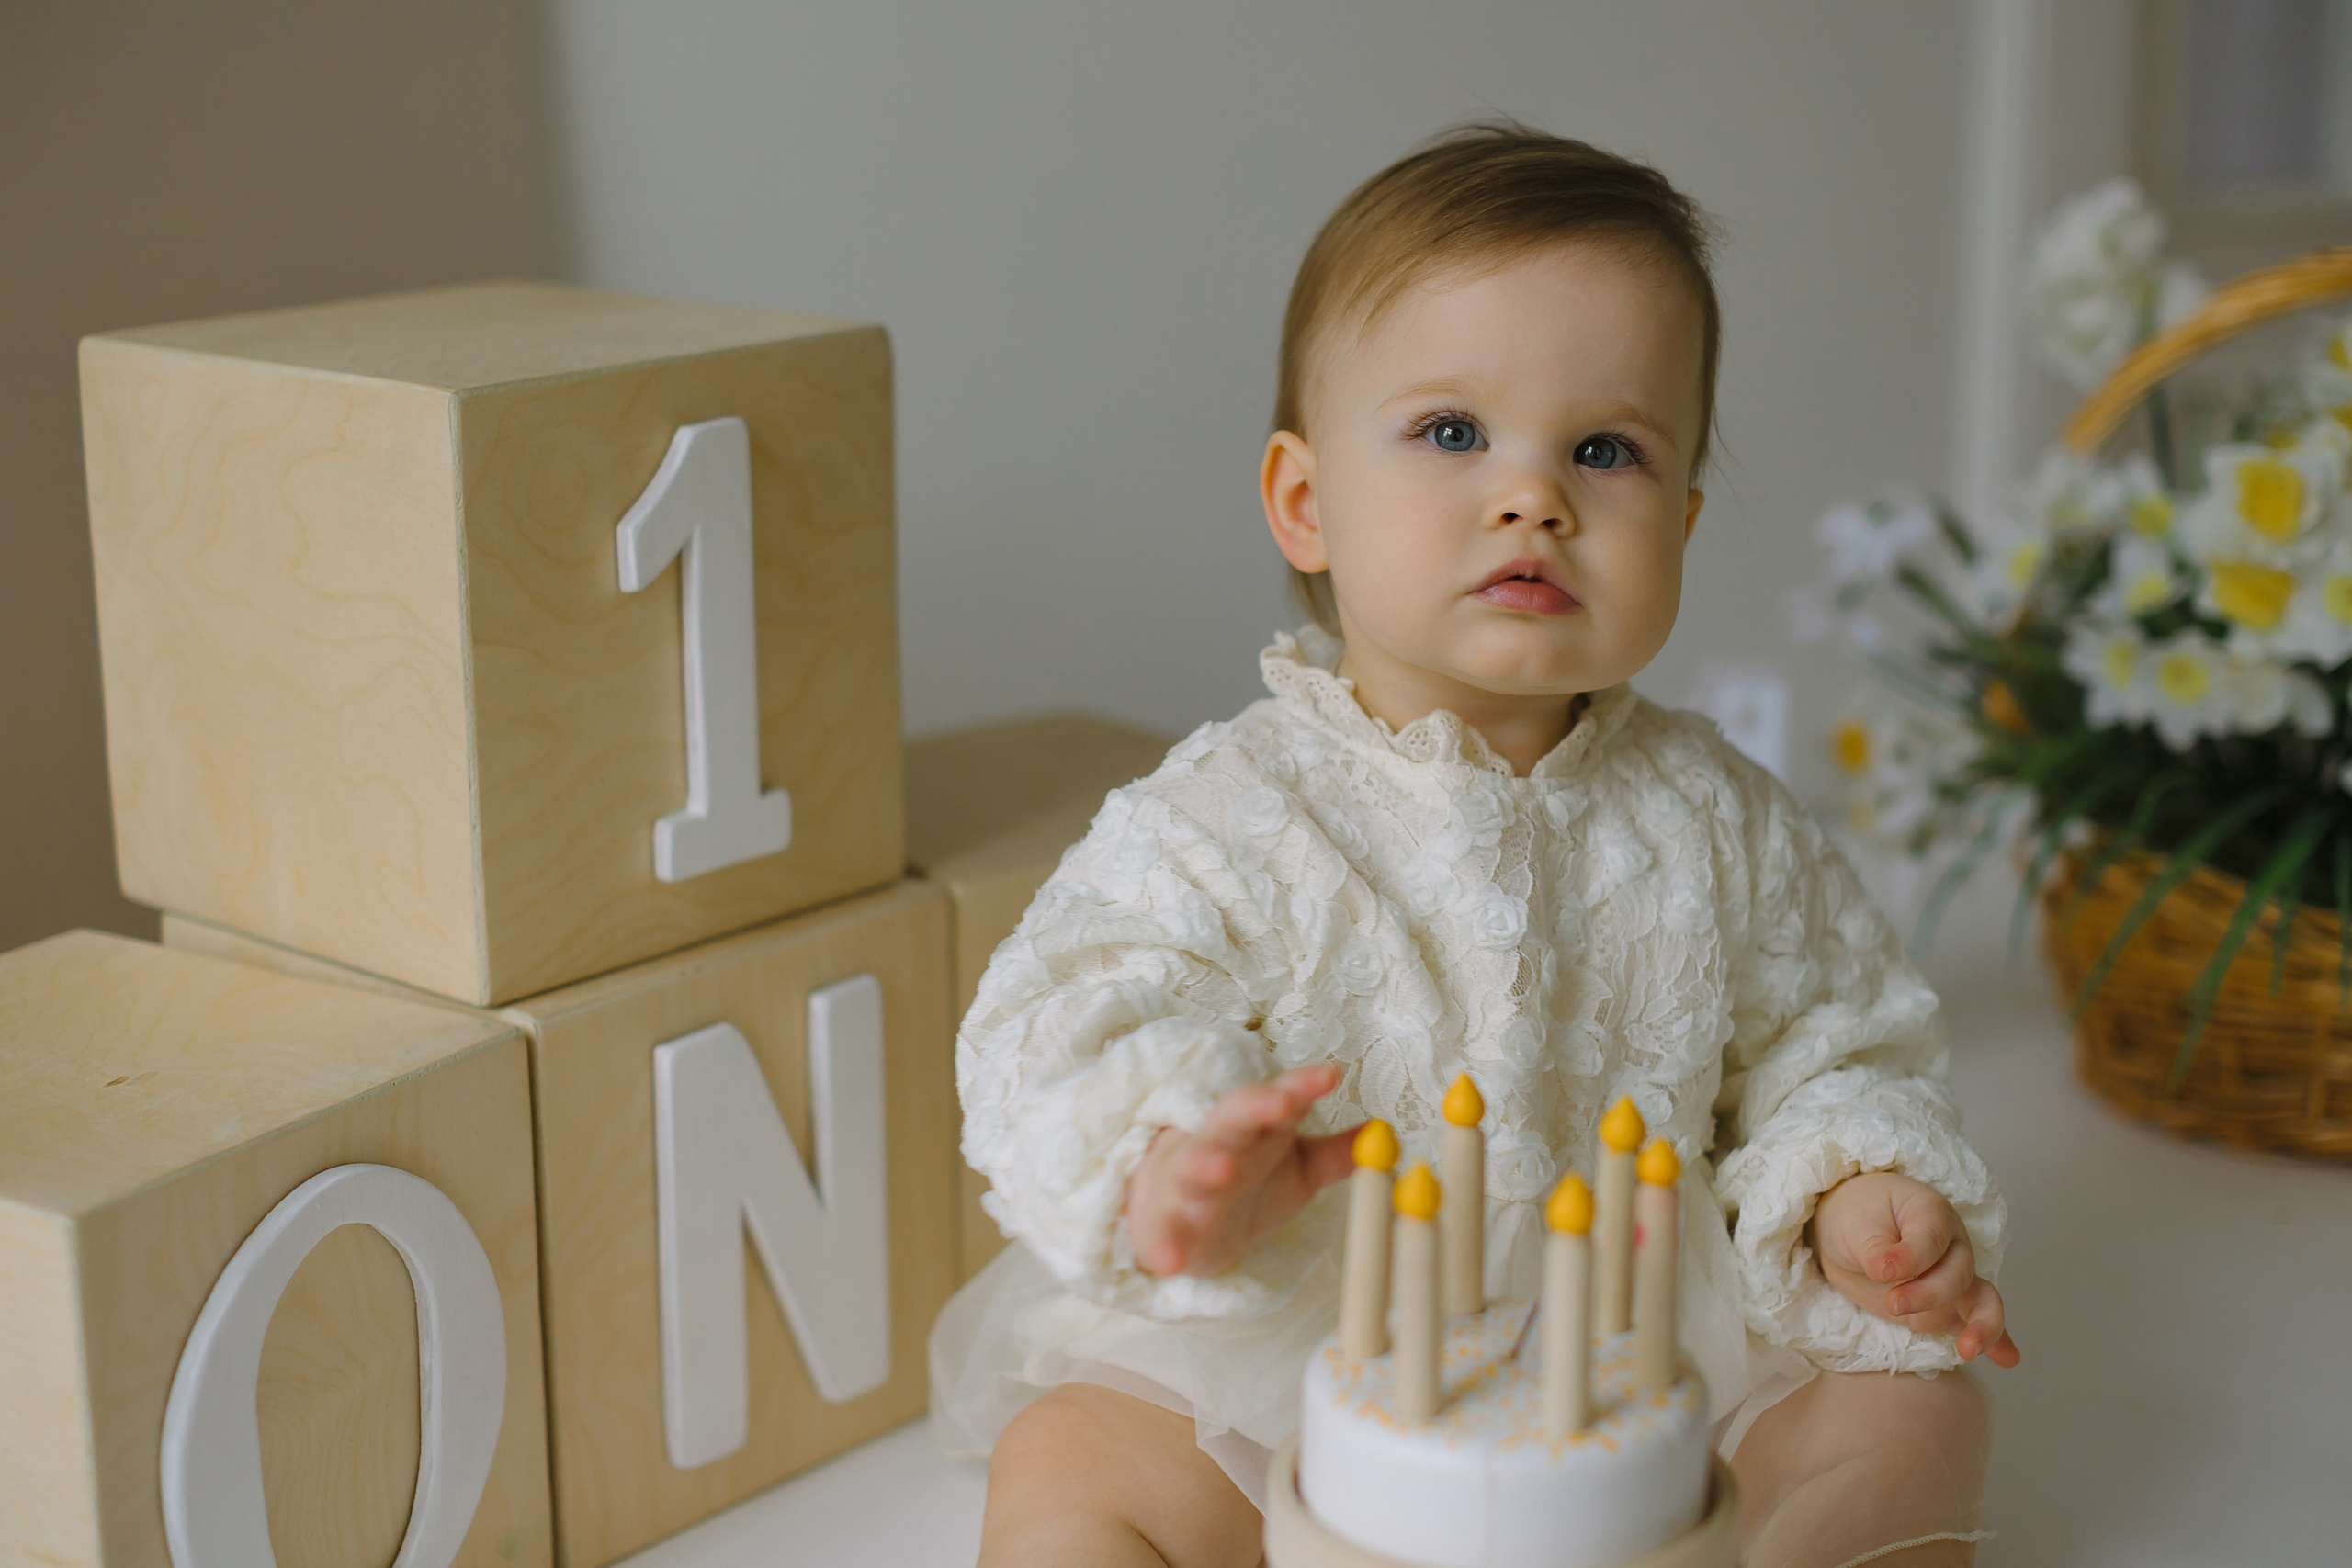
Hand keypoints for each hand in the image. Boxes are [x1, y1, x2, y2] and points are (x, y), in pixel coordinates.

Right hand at [1124, 1064, 1359, 1277]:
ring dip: (1206, 1165)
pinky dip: (1162, 1246)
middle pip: (1234, 1119)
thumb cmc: (1244, 1187)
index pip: (1280, 1100)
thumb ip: (1336, 1154)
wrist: (1179, 1222)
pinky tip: (1167, 1260)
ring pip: (1194, 1168)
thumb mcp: (1295, 1169)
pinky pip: (1162, 1236)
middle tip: (1280, 1102)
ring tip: (1223, 1167)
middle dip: (1256, 1108)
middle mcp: (1220, 1147)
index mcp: (1255, 1131)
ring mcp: (1188, 1185)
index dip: (1302, 1086)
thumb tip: (1384, 1134)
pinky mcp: (1166, 1227)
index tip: (1330, 1075)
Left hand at [1809, 1171, 2019, 1367]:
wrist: (1853, 1230)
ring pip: (1981, 1300)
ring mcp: (1954, 1278)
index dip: (1910, 1258)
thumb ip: (1874, 1248)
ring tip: (1970, 1349)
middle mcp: (1953, 1246)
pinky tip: (2007, 1358)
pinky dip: (1994, 1340)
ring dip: (1980, 1325)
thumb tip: (1887, 1272)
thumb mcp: (1856, 1224)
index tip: (1882, 1270)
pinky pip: (1977, 1321)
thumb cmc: (1859, 1216)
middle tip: (1893, 1304)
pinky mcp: (1946, 1306)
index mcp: (1931, 1214)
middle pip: (1957, 1275)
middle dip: (1927, 1295)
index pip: (1931, 1240)